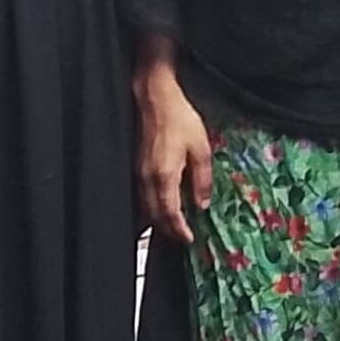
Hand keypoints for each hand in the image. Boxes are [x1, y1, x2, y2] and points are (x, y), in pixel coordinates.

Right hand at [134, 67, 215, 240]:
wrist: (156, 100)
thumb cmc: (180, 120)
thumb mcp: (202, 149)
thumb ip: (202, 179)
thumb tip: (202, 204)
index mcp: (164, 176)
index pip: (169, 212)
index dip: (178, 229)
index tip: (189, 239)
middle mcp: (147, 178)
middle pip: (154, 214)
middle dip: (168, 229)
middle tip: (182, 238)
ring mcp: (139, 172)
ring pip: (146, 207)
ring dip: (158, 220)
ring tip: (173, 228)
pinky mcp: (137, 166)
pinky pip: (142, 195)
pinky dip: (152, 207)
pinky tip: (161, 207)